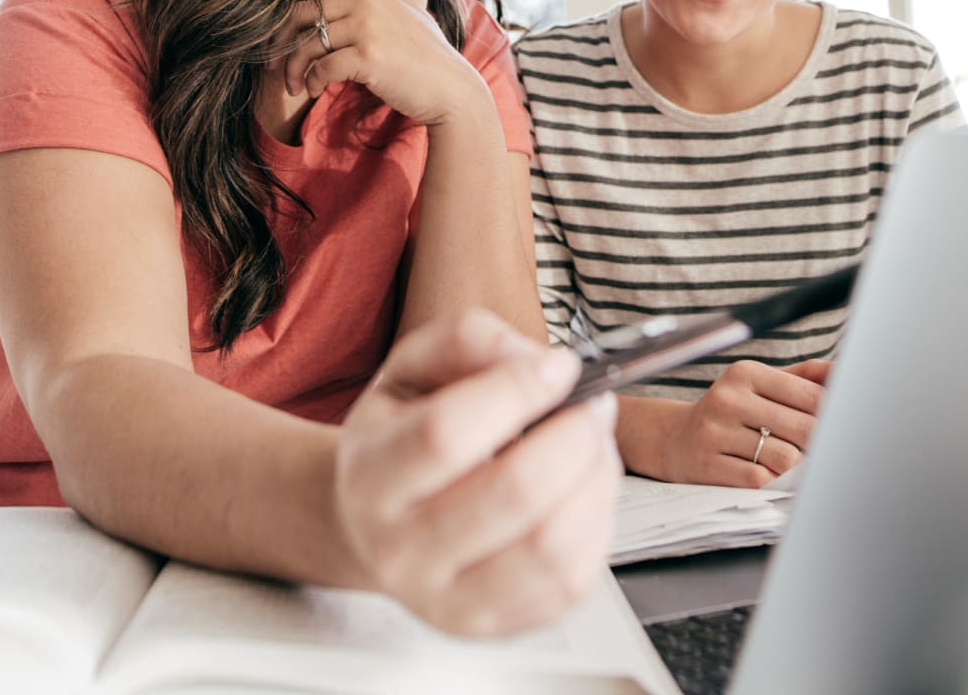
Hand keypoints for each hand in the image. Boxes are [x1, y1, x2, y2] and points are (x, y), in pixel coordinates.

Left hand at [283, 0, 484, 124]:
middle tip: (276, 63)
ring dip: (294, 69)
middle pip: (302, 12)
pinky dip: (312, 81)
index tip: (279, 25)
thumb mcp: (412, 13)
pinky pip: (322, 67)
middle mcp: (367, 1)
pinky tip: (315, 90)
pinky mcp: (368, 56)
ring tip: (295, 86)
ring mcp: (368, 27)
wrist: (451, 89)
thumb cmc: (429, 56)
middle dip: (282, 40)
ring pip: (309, 43)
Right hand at [335, 309, 620, 636]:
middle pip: (513, 493)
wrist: (374, 523)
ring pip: (551, 546)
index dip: (516, 391)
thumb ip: (469, 341)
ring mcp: (447, 600)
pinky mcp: (495, 627)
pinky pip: (571, 583)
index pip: (448, 433)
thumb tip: (537, 361)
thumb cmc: (403, 435)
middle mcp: (400, 549)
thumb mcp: (413, 367)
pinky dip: (597, 525)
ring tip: (594, 444)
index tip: (560, 366)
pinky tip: (585, 490)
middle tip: (593, 404)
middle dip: (575, 435)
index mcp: (370, 476)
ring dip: (595, 481)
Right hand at [642, 359, 830, 487]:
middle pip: (804, 429)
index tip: (842, 425)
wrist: (675, 439)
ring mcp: (715, 432)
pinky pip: (761, 480)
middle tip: (815, 448)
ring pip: (786, 458)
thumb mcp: (761, 386)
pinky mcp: (707, 465)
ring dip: (792, 465)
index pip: (811, 396)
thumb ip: (804, 378)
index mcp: (746, 373)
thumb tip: (845, 372)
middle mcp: (728, 398)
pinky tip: (761, 472)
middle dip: (816, 444)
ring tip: (781, 459)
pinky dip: (770, 481)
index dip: (834, 416)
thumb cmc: (731, 412)